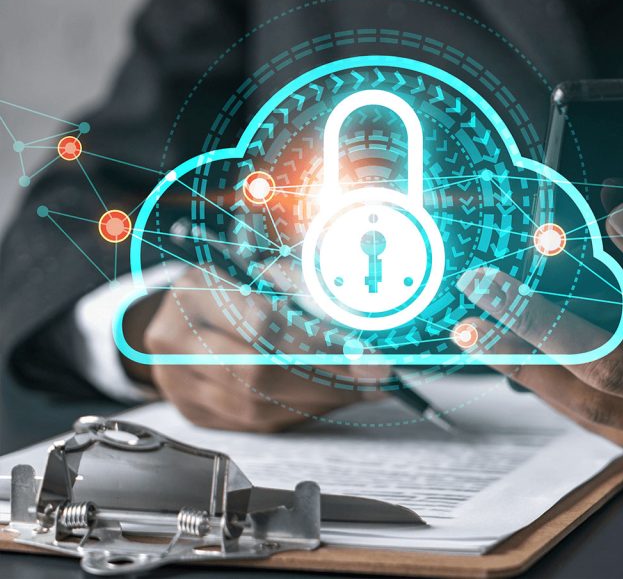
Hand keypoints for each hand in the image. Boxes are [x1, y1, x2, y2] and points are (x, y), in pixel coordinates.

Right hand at [129, 269, 386, 431]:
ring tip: (364, 389)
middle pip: (260, 370)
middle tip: (376, 377)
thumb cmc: (226, 289)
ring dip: (321, 399)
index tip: (367, 355)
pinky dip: (302, 412)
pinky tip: (333, 400)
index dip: (319, 343)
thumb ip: (299, 290)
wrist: (174, 320)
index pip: (262, 324)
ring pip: (260, 403)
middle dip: (328, 377)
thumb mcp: (257, 271)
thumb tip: (357, 329)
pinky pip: (257, 422)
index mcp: (192, 293)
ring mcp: (180, 385)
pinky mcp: (195, 415)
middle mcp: (176, 343)